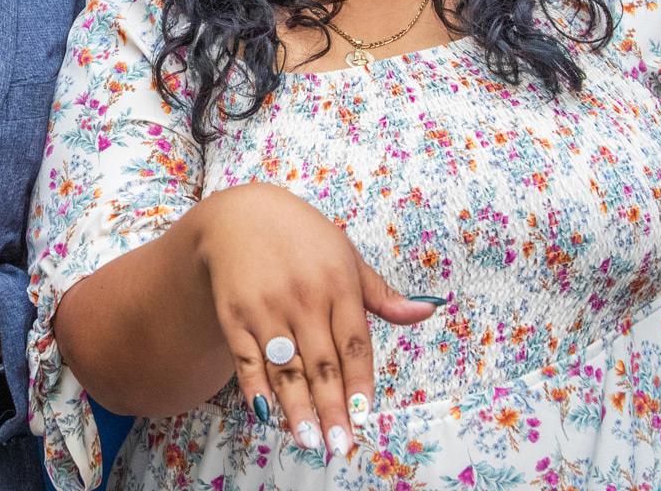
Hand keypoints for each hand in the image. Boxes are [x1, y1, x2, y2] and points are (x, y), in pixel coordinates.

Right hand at [196, 183, 437, 460]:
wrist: (237, 215)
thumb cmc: (300, 238)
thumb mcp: (345, 255)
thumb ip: (381, 293)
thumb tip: (427, 311)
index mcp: (338, 283)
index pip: (354, 343)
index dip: (361, 383)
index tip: (366, 416)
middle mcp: (303, 298)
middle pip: (322, 363)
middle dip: (332, 407)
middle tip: (341, 444)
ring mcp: (266, 308)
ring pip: (285, 368)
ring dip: (297, 408)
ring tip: (309, 439)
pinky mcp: (234, 315)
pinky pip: (247, 360)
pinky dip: (256, 389)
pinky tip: (267, 415)